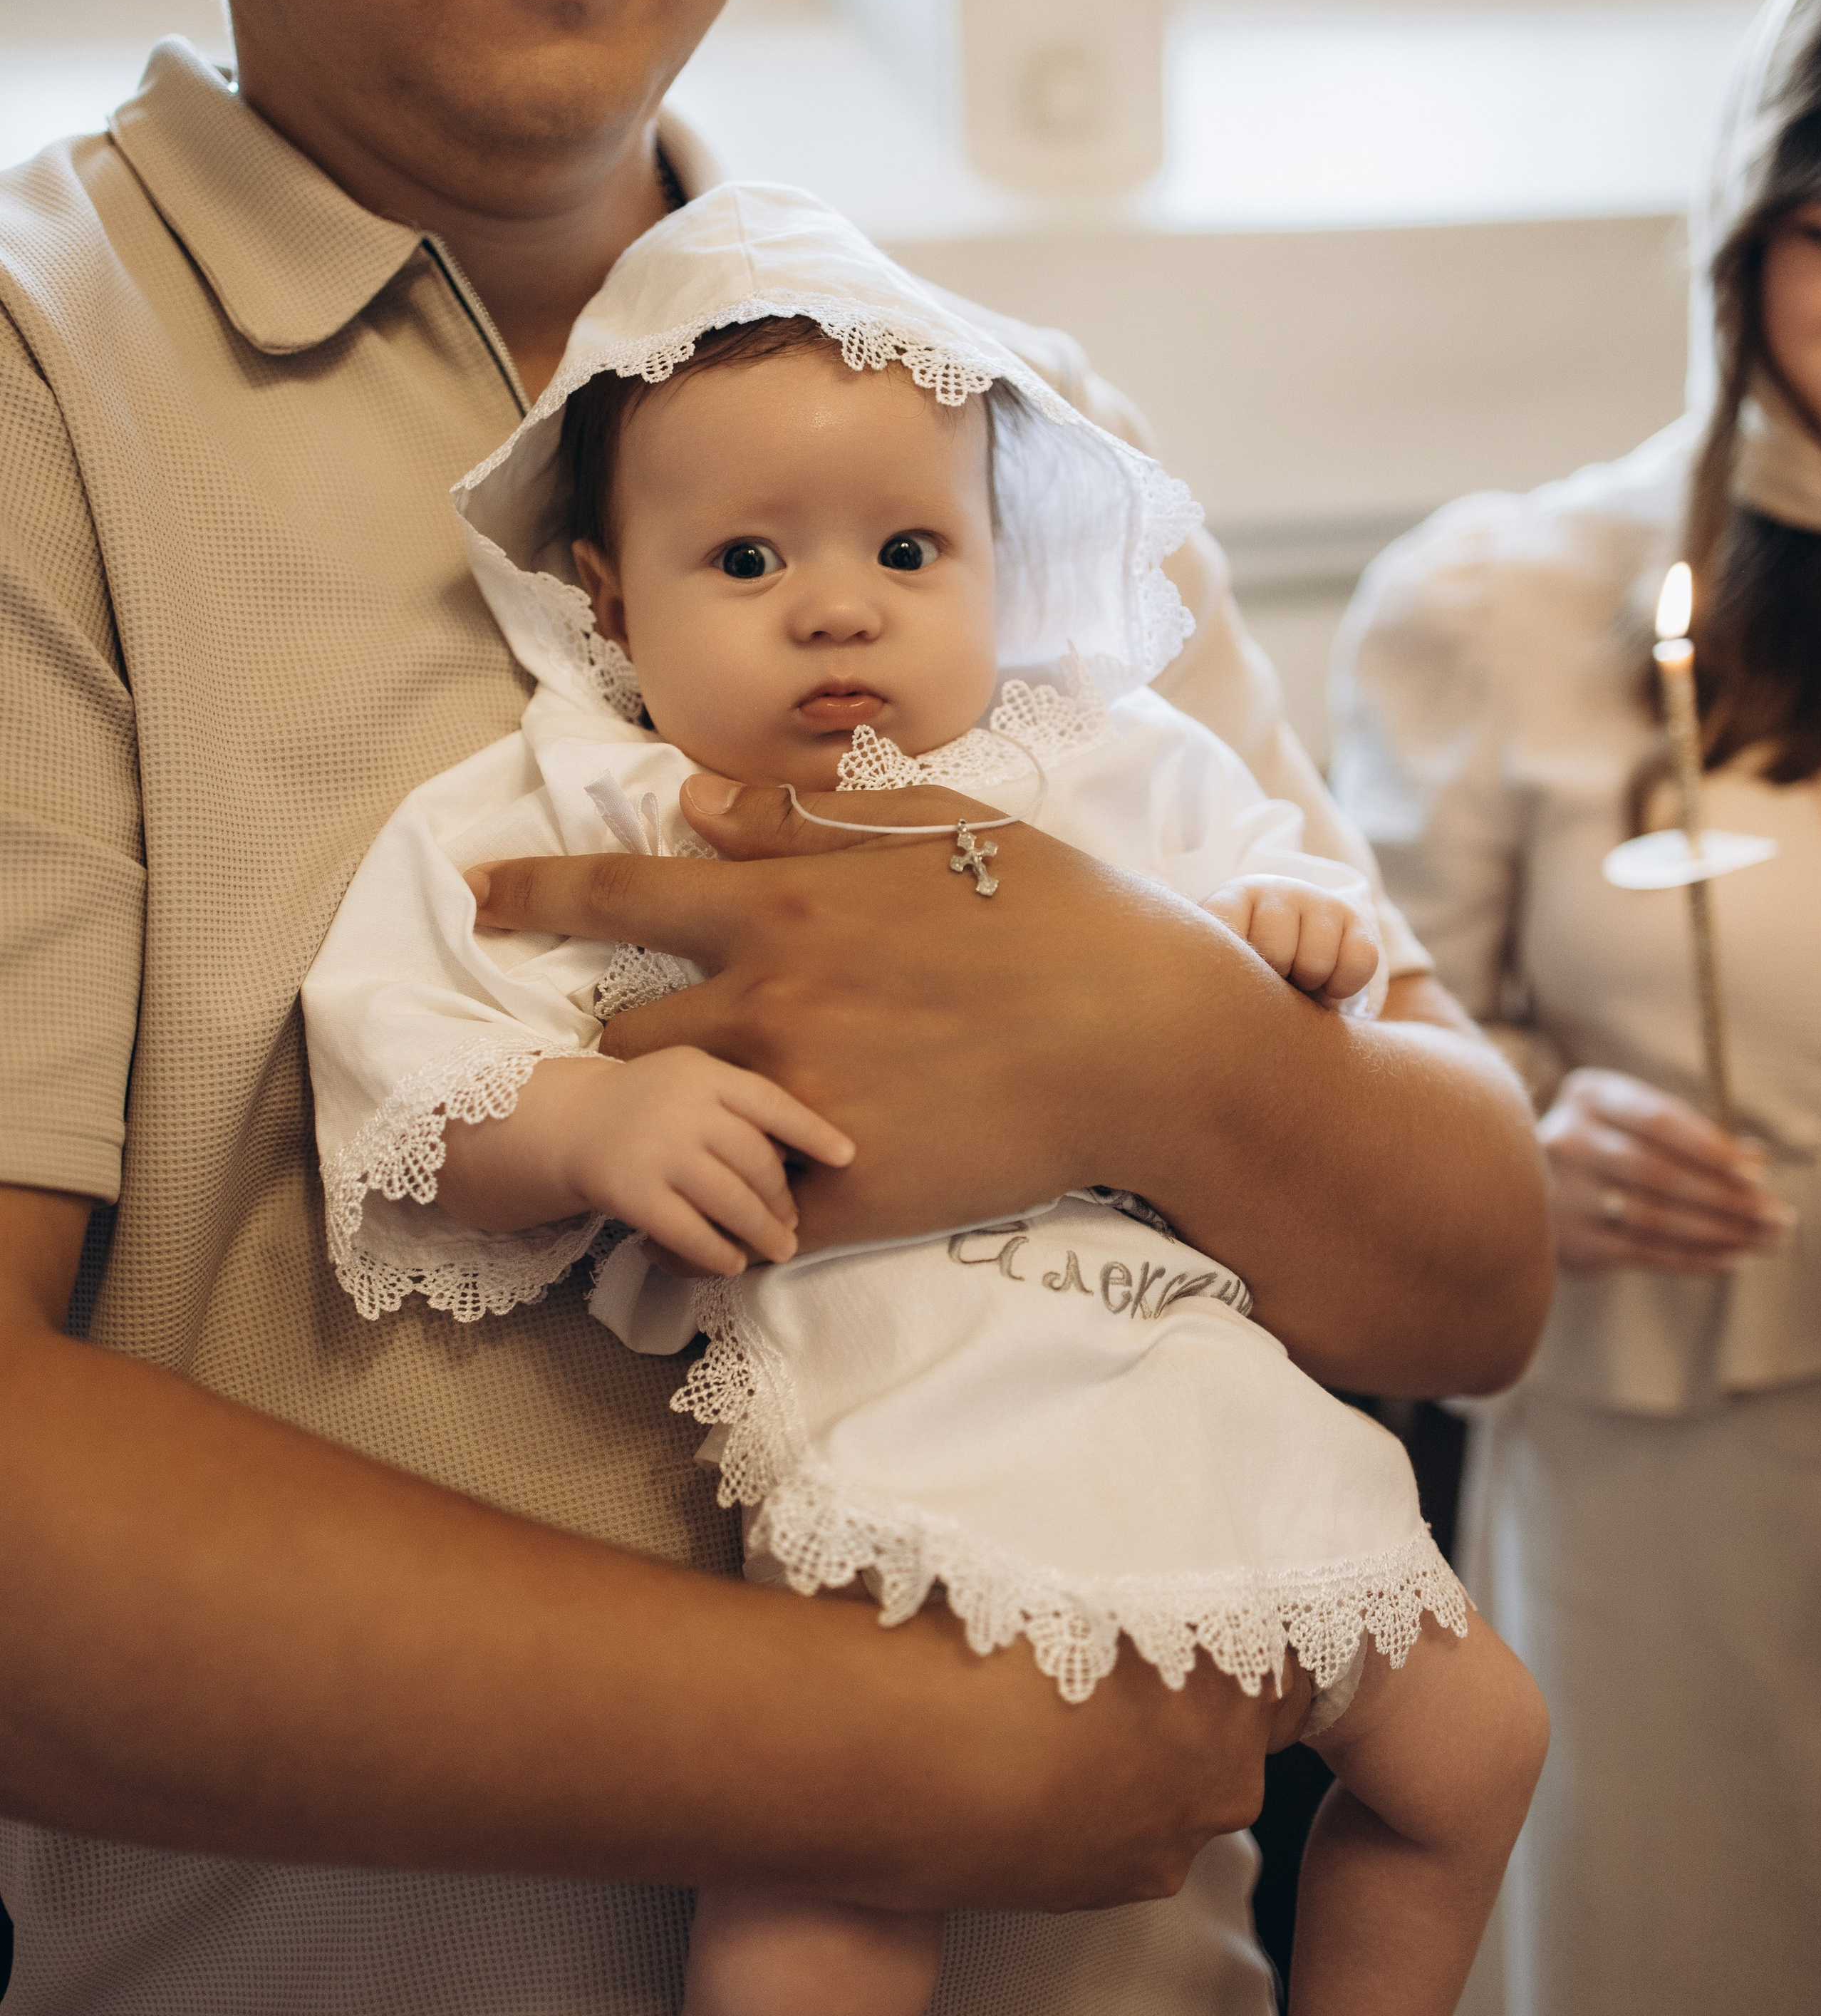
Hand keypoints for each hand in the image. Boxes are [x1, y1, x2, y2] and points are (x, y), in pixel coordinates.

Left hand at [467, 774, 1553, 1394]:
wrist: (1151, 1042)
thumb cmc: (1063, 911)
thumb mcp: (937, 828)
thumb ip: (803, 816)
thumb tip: (692, 802)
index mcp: (783, 905)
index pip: (613, 895)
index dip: (529, 893)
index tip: (475, 897)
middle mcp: (768, 1004)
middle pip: (623, 1038)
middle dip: (632, 1043)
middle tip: (685, 1052)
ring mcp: (798, 1104)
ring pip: (677, 1128)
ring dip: (686, 1124)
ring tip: (735, 1126)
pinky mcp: (841, 1194)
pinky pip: (748, 1213)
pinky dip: (750, 1208)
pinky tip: (789, 1198)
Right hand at [583, 1049, 853, 1273]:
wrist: (570, 1121)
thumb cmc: (651, 1102)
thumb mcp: (693, 1076)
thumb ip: (740, 1101)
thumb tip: (801, 1153)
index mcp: (705, 1074)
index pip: (771, 1102)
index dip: (813, 1132)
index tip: (847, 1157)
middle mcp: (683, 1110)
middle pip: (755, 1161)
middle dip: (782, 1198)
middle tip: (792, 1222)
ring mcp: (656, 1152)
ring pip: (729, 1201)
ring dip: (763, 1232)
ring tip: (781, 1248)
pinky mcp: (632, 1194)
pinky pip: (688, 1232)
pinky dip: (717, 1252)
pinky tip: (733, 1263)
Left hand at [1205, 875, 1381, 1007]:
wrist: (1294, 950)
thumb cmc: (1249, 969)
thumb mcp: (1223, 966)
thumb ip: (1213, 969)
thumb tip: (1206, 999)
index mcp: (1232, 901)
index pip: (1224, 929)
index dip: (1234, 968)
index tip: (1233, 980)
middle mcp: (1274, 892)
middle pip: (1275, 952)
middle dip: (1275, 980)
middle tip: (1272, 982)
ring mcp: (1316, 900)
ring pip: (1316, 962)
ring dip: (1309, 984)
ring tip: (1298, 982)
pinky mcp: (1355, 918)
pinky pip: (1359, 961)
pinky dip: (1344, 986)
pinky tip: (1329, 986)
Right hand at [1539, 1067, 1791, 1275]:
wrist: (1523, 1189)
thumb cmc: (1602, 1148)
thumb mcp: (1635, 1124)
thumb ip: (1690, 1137)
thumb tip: (1756, 1161)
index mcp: (1588, 1095)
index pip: (1660, 1120)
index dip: (1713, 1147)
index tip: (1756, 1173)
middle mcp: (1566, 1139)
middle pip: (1660, 1172)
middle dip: (1726, 1198)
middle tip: (1775, 1217)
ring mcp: (1560, 1193)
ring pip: (1654, 1216)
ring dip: (1718, 1231)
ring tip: (1761, 1241)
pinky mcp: (1568, 1239)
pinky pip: (1642, 1251)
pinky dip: (1692, 1258)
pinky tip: (1730, 1259)